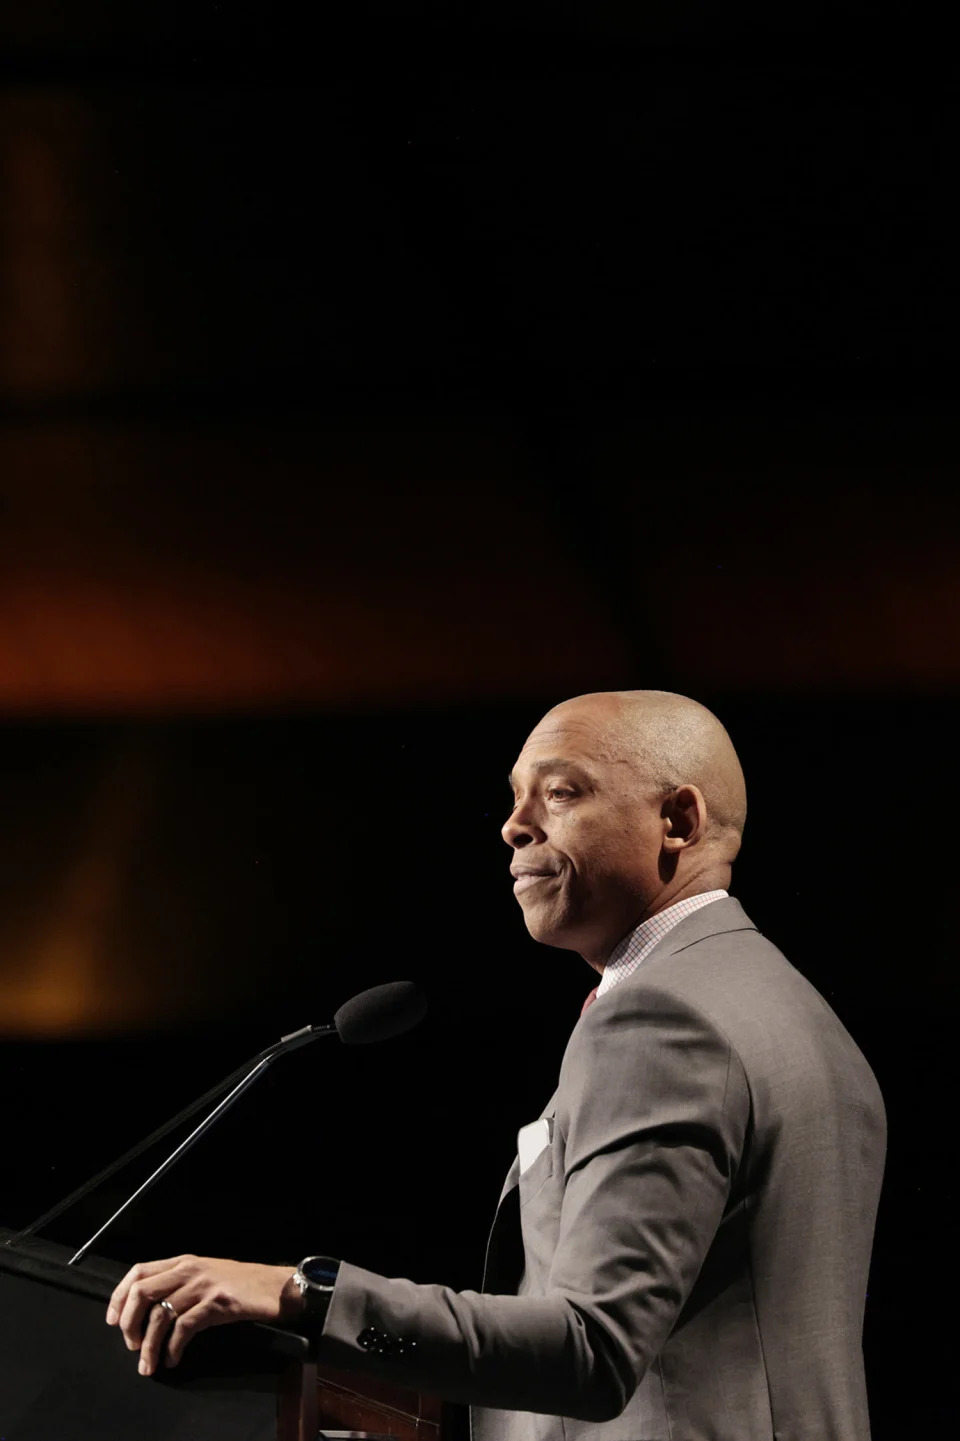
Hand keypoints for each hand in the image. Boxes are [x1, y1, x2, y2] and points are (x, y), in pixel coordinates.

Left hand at [105, 1254, 302, 1375]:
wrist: (275, 1287)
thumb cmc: (241, 1285)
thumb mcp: (206, 1277)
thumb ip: (179, 1285)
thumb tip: (149, 1311)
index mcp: (183, 1261)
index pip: (139, 1271)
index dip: (119, 1296)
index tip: (112, 1320)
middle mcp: (189, 1269)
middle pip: (142, 1292)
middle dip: (129, 1323)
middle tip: (132, 1345)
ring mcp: (203, 1284)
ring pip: (160, 1315)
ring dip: (149, 1346)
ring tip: (149, 1364)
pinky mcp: (216, 1302)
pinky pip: (183, 1328)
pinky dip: (173, 1348)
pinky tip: (173, 1359)